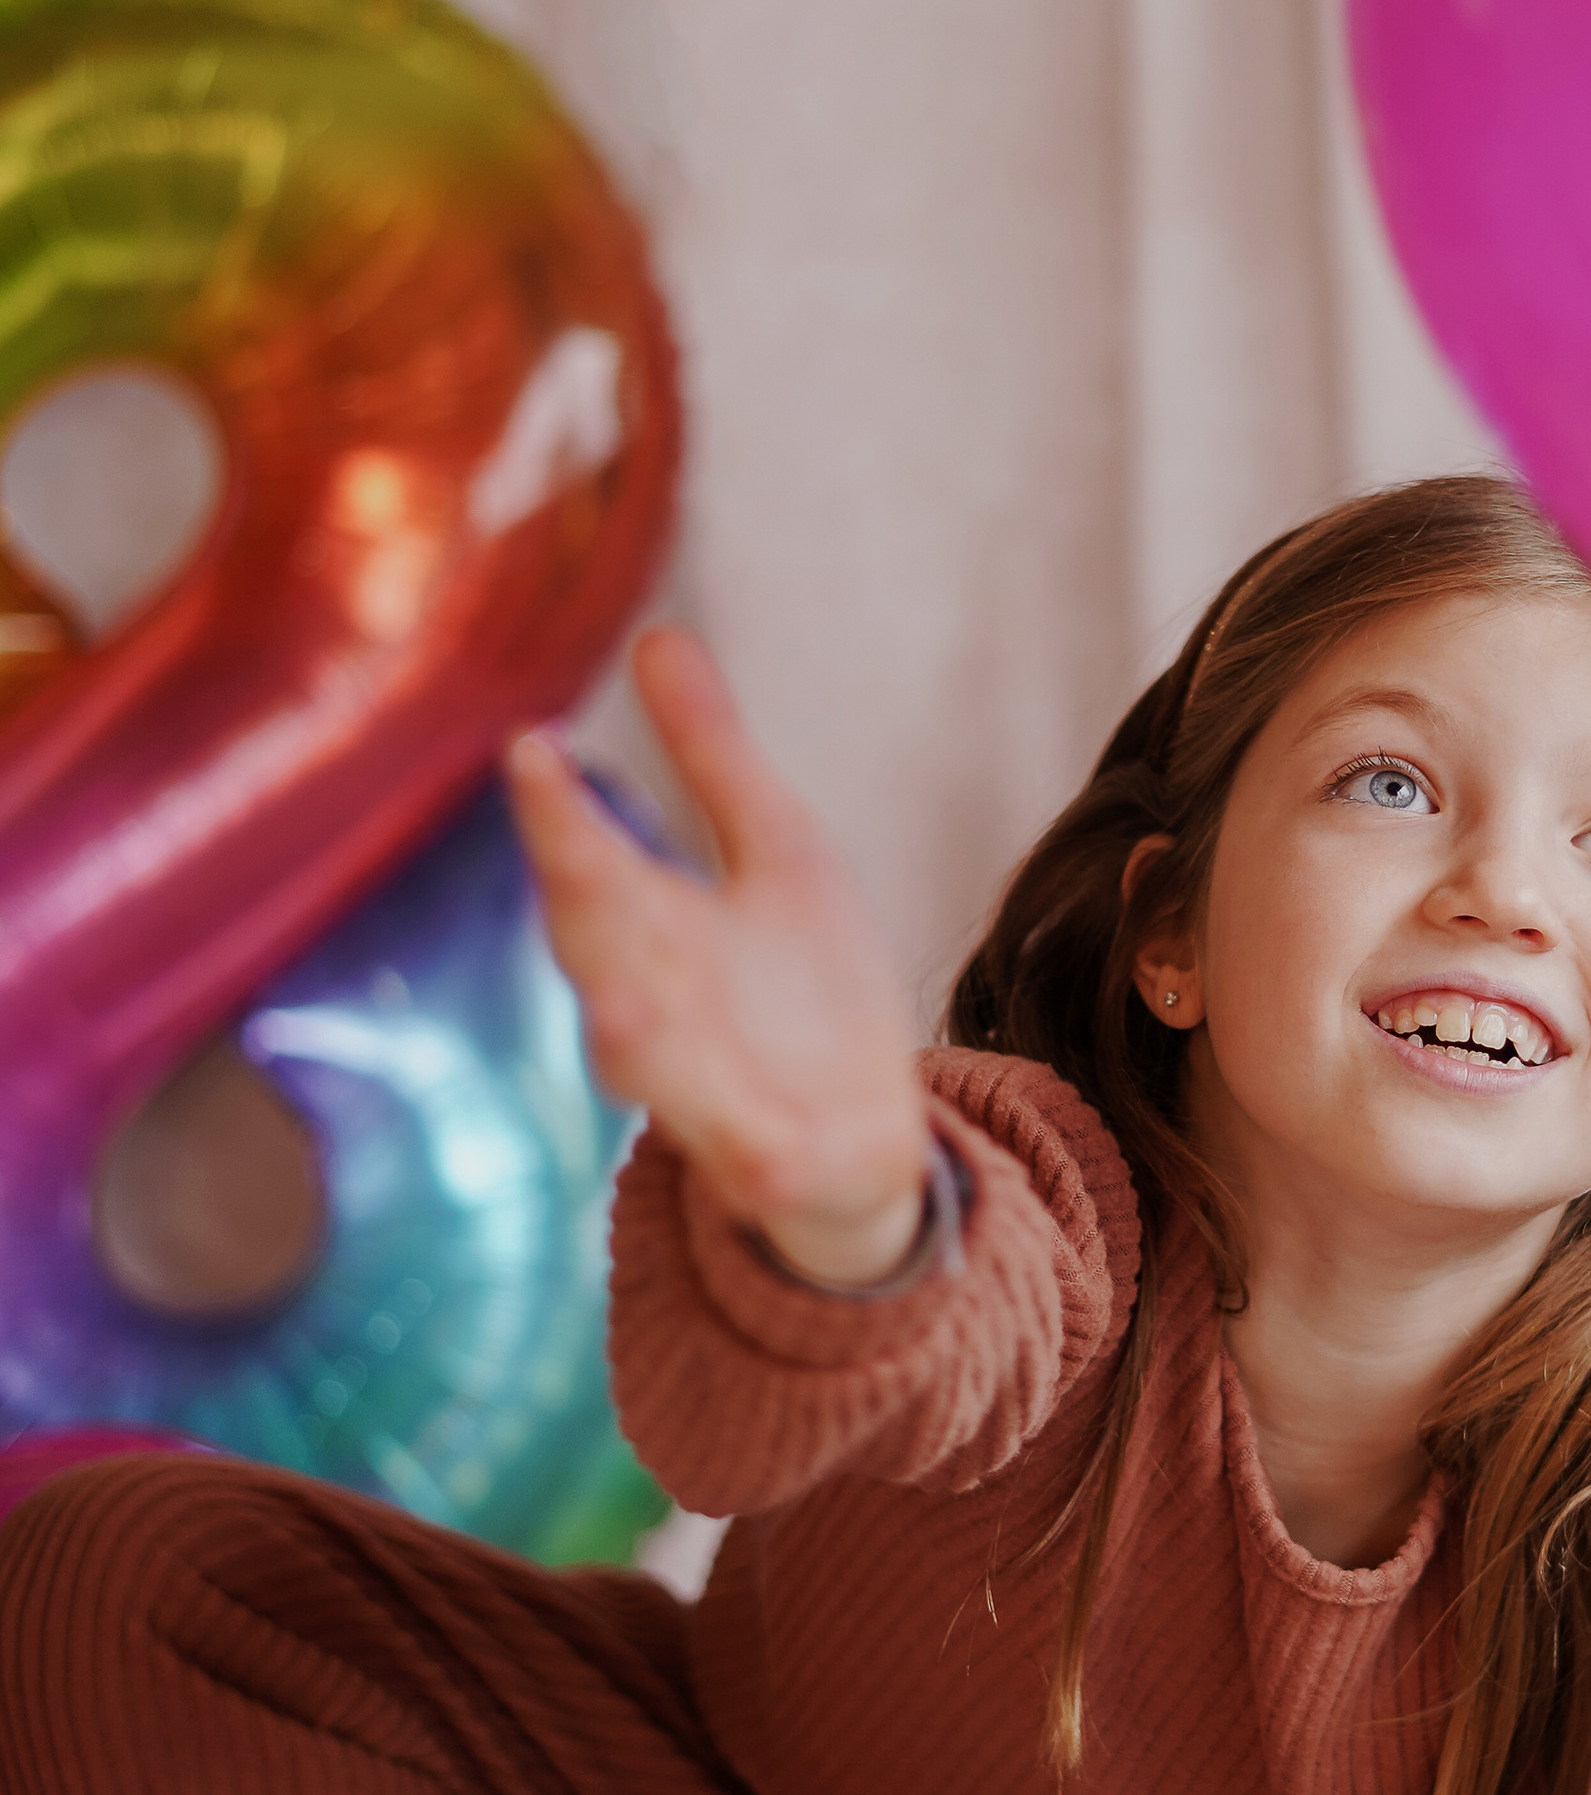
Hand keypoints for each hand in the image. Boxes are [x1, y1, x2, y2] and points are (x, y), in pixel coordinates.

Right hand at [507, 628, 930, 1286]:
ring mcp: (706, 1089)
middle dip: (580, 906)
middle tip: (562, 854)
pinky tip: (756, 1148)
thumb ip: (711, 756)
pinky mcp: (768, 1160)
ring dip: (630, 1041)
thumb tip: (656, 634)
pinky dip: (747, 1150)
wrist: (860, 1139)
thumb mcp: (776, 850)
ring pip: (650, 1067)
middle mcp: (658, 1006)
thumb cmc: (803, 989)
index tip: (527, 746)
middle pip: (602, 955)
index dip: (555, 811)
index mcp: (652, 927)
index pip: (586, 860)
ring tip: (613, 1009)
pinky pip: (749, 1158)